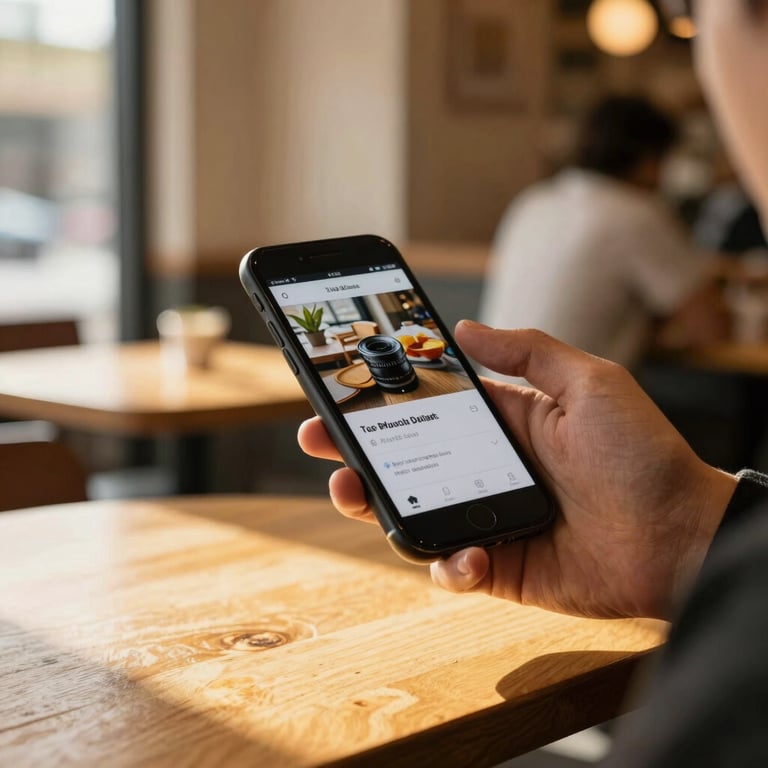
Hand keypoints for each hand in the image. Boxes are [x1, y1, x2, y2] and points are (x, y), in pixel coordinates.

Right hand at [298, 321, 736, 619]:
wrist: (679, 536)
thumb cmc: (641, 454)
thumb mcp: (589, 383)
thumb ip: (527, 352)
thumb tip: (466, 328)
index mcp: (504, 426)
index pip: (429, 409)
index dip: (385, 400)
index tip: (344, 390)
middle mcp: (487, 471)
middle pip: (406, 460)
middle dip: (356, 450)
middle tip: (317, 438)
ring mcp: (487, 520)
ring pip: (413, 513)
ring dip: (374, 505)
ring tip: (349, 492)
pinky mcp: (498, 569)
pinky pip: (452, 569)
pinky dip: (446, 566)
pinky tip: (463, 557)